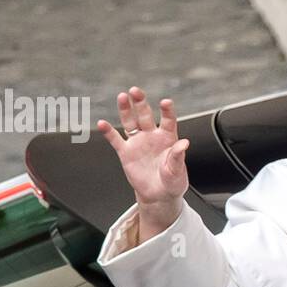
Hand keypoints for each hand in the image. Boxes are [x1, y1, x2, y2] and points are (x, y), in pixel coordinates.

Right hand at [97, 86, 189, 209]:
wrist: (159, 195)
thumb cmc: (172, 181)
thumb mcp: (177, 171)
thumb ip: (178, 156)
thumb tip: (184, 143)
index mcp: (168, 138)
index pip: (168, 120)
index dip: (167, 111)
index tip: (165, 102)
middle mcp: (152, 136)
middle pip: (145, 115)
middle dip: (140, 103)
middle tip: (136, 91)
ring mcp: (138, 142)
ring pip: (130, 122)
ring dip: (125, 110)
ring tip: (122, 97)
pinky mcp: (126, 152)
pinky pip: (116, 139)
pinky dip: (108, 132)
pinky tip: (102, 123)